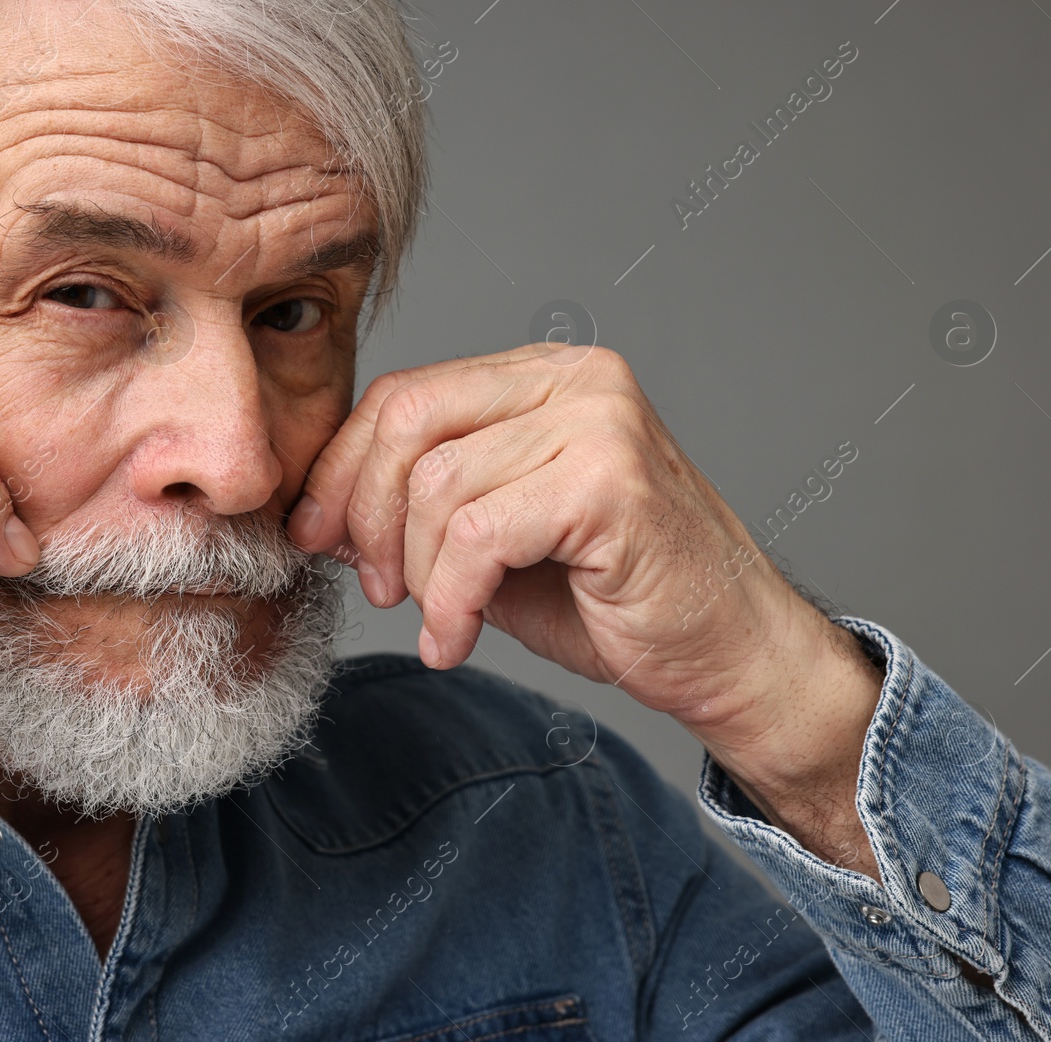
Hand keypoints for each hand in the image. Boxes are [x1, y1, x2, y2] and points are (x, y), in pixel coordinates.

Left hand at [287, 342, 883, 874]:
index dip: (344, 468)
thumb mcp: (498, 546)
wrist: (733, 656)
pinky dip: (451, 601)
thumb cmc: (622, 602)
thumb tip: (324, 512)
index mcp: (546, 377)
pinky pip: (478, 534)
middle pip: (408, 421)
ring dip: (419, 574)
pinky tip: (458, 641)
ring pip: (438, 484)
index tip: (318, 535)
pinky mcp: (611, 482)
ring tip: (442, 622)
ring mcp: (600, 423)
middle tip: (377, 587)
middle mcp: (577, 380)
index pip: (405, 394)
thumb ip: (423, 513)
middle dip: (366, 514)